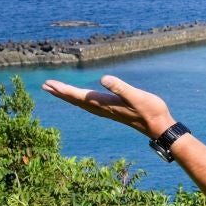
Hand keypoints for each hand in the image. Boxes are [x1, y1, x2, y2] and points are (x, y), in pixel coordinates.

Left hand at [41, 75, 176, 137]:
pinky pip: (90, 105)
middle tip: (45, 85)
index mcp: (105, 103)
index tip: (49, 83)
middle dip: (61, 92)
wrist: (159, 126)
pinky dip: (81, 100)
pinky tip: (81, 99)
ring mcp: (107, 111)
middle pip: (76, 100)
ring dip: (69, 97)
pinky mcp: (112, 111)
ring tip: (57, 91)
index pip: (79, 96)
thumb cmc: (150, 110)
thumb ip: (120, 87)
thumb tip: (103, 78)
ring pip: (82, 103)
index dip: (64, 89)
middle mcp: (103, 108)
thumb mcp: (137, 96)